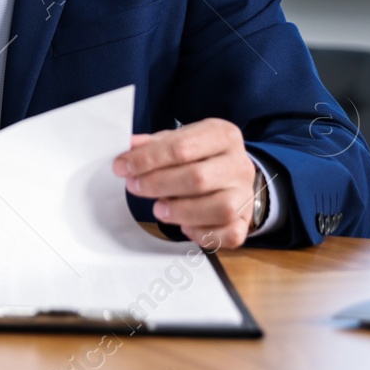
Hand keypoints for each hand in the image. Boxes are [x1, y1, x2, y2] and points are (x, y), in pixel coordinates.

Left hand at [111, 119, 256, 250]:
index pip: (182, 147)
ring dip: (181, 211)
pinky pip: (231, 234)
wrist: (233, 172)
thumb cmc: (200, 155)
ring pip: (220, 208)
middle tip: (134, 187)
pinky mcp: (247, 220)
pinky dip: (205, 234)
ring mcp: (245, 194)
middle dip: (158, 184)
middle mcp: (239, 164)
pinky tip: (184, 227)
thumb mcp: (179, 139)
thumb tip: (128, 147)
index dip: (147, 159)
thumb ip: (154, 144)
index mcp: (222, 135)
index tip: (122, 167)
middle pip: (198, 178)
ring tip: (158, 209)